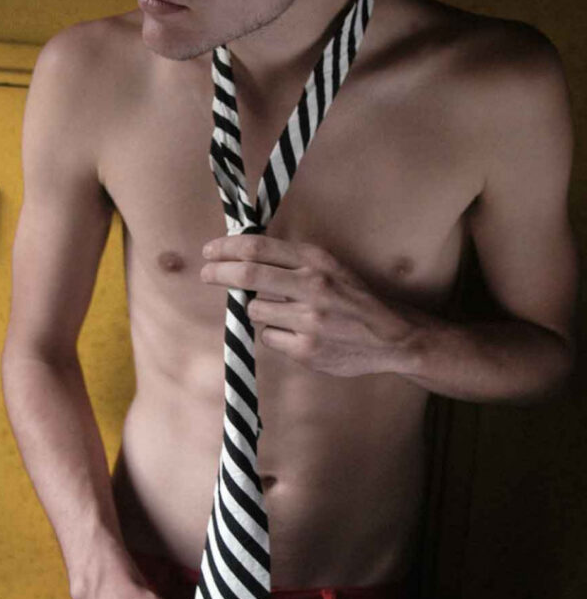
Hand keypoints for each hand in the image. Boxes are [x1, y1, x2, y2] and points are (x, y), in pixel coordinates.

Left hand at [201, 233, 416, 377]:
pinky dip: (274, 333)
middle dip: (219, 273)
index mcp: (316, 261)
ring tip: (279, 311)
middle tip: (206, 273)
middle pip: (247, 275)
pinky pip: (269, 337)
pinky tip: (296, 333)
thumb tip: (241, 256)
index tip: (210, 251)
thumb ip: (291, 261)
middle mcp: (312, 287)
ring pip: (255, 309)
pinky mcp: (306, 350)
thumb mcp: (329, 267)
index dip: (227, 248)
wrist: (391, 336)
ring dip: (257, 308)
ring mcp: (309, 320)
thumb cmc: (352, 298)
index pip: (257, 248)